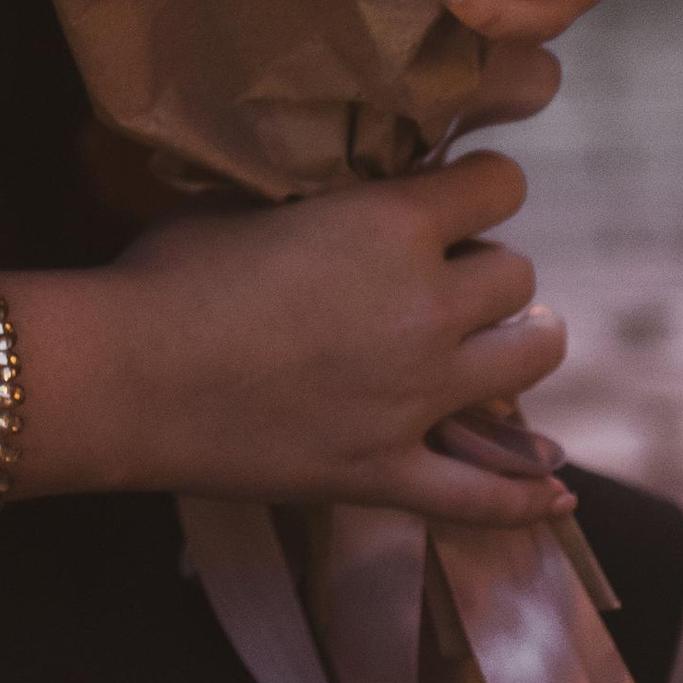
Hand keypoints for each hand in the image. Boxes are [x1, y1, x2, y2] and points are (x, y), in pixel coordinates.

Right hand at [14, 151, 570, 528]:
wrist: (125, 375)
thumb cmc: (171, 272)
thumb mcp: (254, 205)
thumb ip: (327, 207)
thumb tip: (350, 204)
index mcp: (391, 226)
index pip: (497, 186)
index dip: (480, 185)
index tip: (460, 192)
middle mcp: (426, 308)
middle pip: (518, 274)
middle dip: (487, 267)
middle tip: (445, 276)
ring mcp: (416, 399)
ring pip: (530, 359)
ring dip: (519, 342)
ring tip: (493, 342)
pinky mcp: (390, 473)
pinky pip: (486, 497)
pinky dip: (527, 496)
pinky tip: (557, 490)